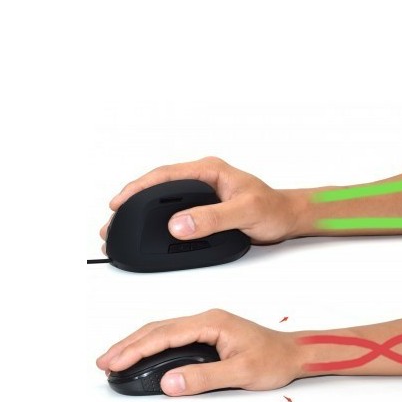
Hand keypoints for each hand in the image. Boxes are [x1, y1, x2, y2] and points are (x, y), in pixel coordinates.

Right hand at [96, 309, 297, 395]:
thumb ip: (203, 378)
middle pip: (156, 329)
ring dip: (136, 345)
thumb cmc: (274, 359)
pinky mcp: (206, 335)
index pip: (163, 334)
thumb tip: (170, 382)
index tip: (115, 361)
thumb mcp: (240, 373)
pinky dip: (150, 346)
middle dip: (127, 345)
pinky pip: (170, 337)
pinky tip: (141, 355)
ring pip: (160, 331)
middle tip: (104, 362)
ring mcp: (204, 326)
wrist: (294, 354)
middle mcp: (205, 319)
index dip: (135, 349)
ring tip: (114, 360)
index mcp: (211, 322)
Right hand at [99, 157, 300, 249]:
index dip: (138, 188)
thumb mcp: (244, 213)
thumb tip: (179, 224)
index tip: (120, 202)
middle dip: (132, 200)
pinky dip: (158, 220)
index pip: (164, 175)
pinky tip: (148, 230)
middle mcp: (203, 178)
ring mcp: (202, 192)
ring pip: (163, 198)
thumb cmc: (273, 209)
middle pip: (157, 185)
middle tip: (113, 219)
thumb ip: (212, 218)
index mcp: (209, 170)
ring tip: (123, 225)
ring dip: (143, 211)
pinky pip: (173, 210)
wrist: (288, 218)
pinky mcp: (204, 207)